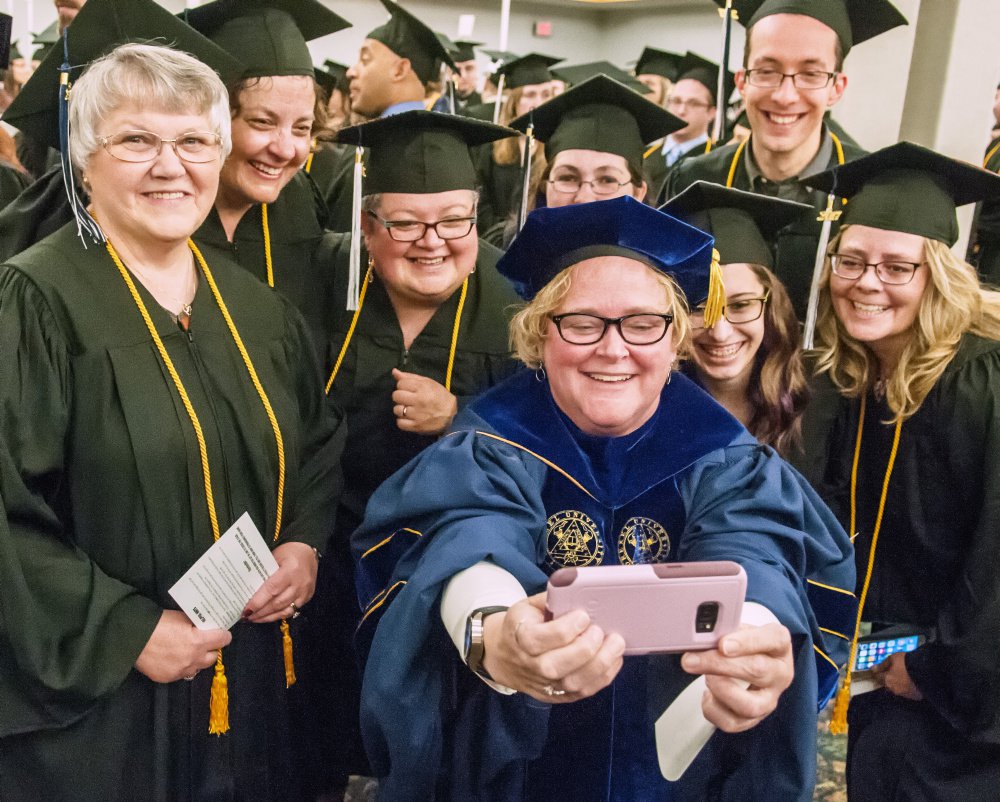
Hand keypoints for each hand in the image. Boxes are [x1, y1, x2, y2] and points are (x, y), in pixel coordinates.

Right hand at [135, 609, 231, 682]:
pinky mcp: (169, 678)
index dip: (223, 635)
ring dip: (197, 660)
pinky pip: (182, 673)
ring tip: (189, 651)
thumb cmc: (158, 623)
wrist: (132, 638)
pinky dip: (182, 666)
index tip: (221, 633)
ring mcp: (181, 670)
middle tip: (204, 642)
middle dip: (211, 649)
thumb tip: (205, 626)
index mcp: (199, 641)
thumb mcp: (182, 617)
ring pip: (198, 667)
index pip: (223, 640)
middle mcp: (193, 659)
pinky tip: (175, 658)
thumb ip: (197, 624)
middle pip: (213, 657)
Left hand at [245, 541, 318, 623]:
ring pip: (284, 610)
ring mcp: (305, 592)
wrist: (308, 552)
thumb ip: (264, 573)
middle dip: (260, 612)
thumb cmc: (289, 552)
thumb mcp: (274, 557)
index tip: (246, 609)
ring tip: (254, 619)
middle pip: (277, 603)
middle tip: (246, 616)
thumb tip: (248, 590)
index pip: (272, 589)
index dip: (258, 601)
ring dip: (268, 617)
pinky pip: (291, 611)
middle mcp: (300, 583)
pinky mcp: (307, 597)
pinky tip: (267, 616)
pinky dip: (278, 615)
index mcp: (291, 570)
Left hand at [391, 368, 457, 435]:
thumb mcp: (428, 383)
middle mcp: (418, 400)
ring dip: (401, 410)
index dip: (404, 386)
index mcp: (422, 387)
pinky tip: (409, 418)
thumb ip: (411, 377)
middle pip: (396, 396)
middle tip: (409, 400)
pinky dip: (403, 421)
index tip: (410, 390)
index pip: (400, 383)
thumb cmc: (440, 396)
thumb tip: (394, 371)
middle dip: (401, 397)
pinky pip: (400, 423)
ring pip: (396, 410)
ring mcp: (417, 414)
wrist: (452, 416)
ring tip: (409, 410)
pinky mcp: (416, 426)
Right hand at [481, 593, 624, 702]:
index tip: (583, 615)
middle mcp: (531, 666)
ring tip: (616, 644)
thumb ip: (551, 598)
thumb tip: (579, 588)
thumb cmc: (522, 625)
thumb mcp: (528, 606)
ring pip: (575, 682)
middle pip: (561, 664)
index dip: (568, 627)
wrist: (505, 655)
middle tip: (602, 631)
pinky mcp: (557, 696)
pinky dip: (603, 677)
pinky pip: (584, 692)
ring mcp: (544, 685)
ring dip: (601, 664)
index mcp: (520, 638)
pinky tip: (613, 659)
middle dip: (587, 647)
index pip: (544, 637)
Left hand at [680, 622, 793, 732]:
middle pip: (757, 670)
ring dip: (720, 690)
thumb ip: (725, 631)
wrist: (753, 662)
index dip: (746, 642)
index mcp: (779, 645)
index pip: (773, 639)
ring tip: (705, 677)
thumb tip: (700, 639)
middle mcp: (780, 673)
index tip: (722, 644)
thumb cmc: (744, 643)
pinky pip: (732, 723)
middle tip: (691, 660)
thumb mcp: (740, 629)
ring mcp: (770, 699)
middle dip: (719, 664)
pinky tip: (707, 695)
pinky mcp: (755, 718)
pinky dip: (713, 709)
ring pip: (749, 705)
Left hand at [872, 652, 922, 699]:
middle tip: (890, 672)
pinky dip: (905, 687)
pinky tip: (909, 682)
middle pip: (886, 684)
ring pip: (896, 688)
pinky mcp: (913, 696)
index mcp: (887, 680)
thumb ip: (882, 664)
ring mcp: (903, 694)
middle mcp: (893, 689)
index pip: (877, 677)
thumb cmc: (907, 663)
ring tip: (901, 677)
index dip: (877, 672)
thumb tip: (873, 668)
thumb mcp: (893, 658)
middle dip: (886, 679)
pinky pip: (906, 692)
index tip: (877, 670)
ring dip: (896, 683)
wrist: (926, 671)